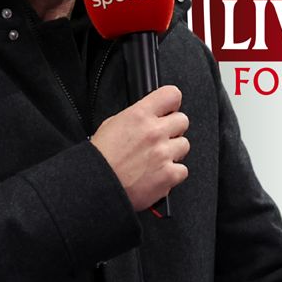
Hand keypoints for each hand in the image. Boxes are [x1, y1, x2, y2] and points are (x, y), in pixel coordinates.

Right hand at [91, 85, 190, 211]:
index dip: (171, 103)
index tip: (169, 110)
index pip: (171, 95)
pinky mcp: (168, 175)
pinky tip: (158, 174)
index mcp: (139, 115)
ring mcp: (163, 153)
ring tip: (156, 159)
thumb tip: (149, 116)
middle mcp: (154, 132)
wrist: (97, 185)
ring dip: (173, 152)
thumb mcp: (112, 124)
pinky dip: (173, 174)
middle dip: (173, 129)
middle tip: (160, 139)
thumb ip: (136, 117)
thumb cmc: (100, 158)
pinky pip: (183, 170)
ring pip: (184, 145)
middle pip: (182, 120)